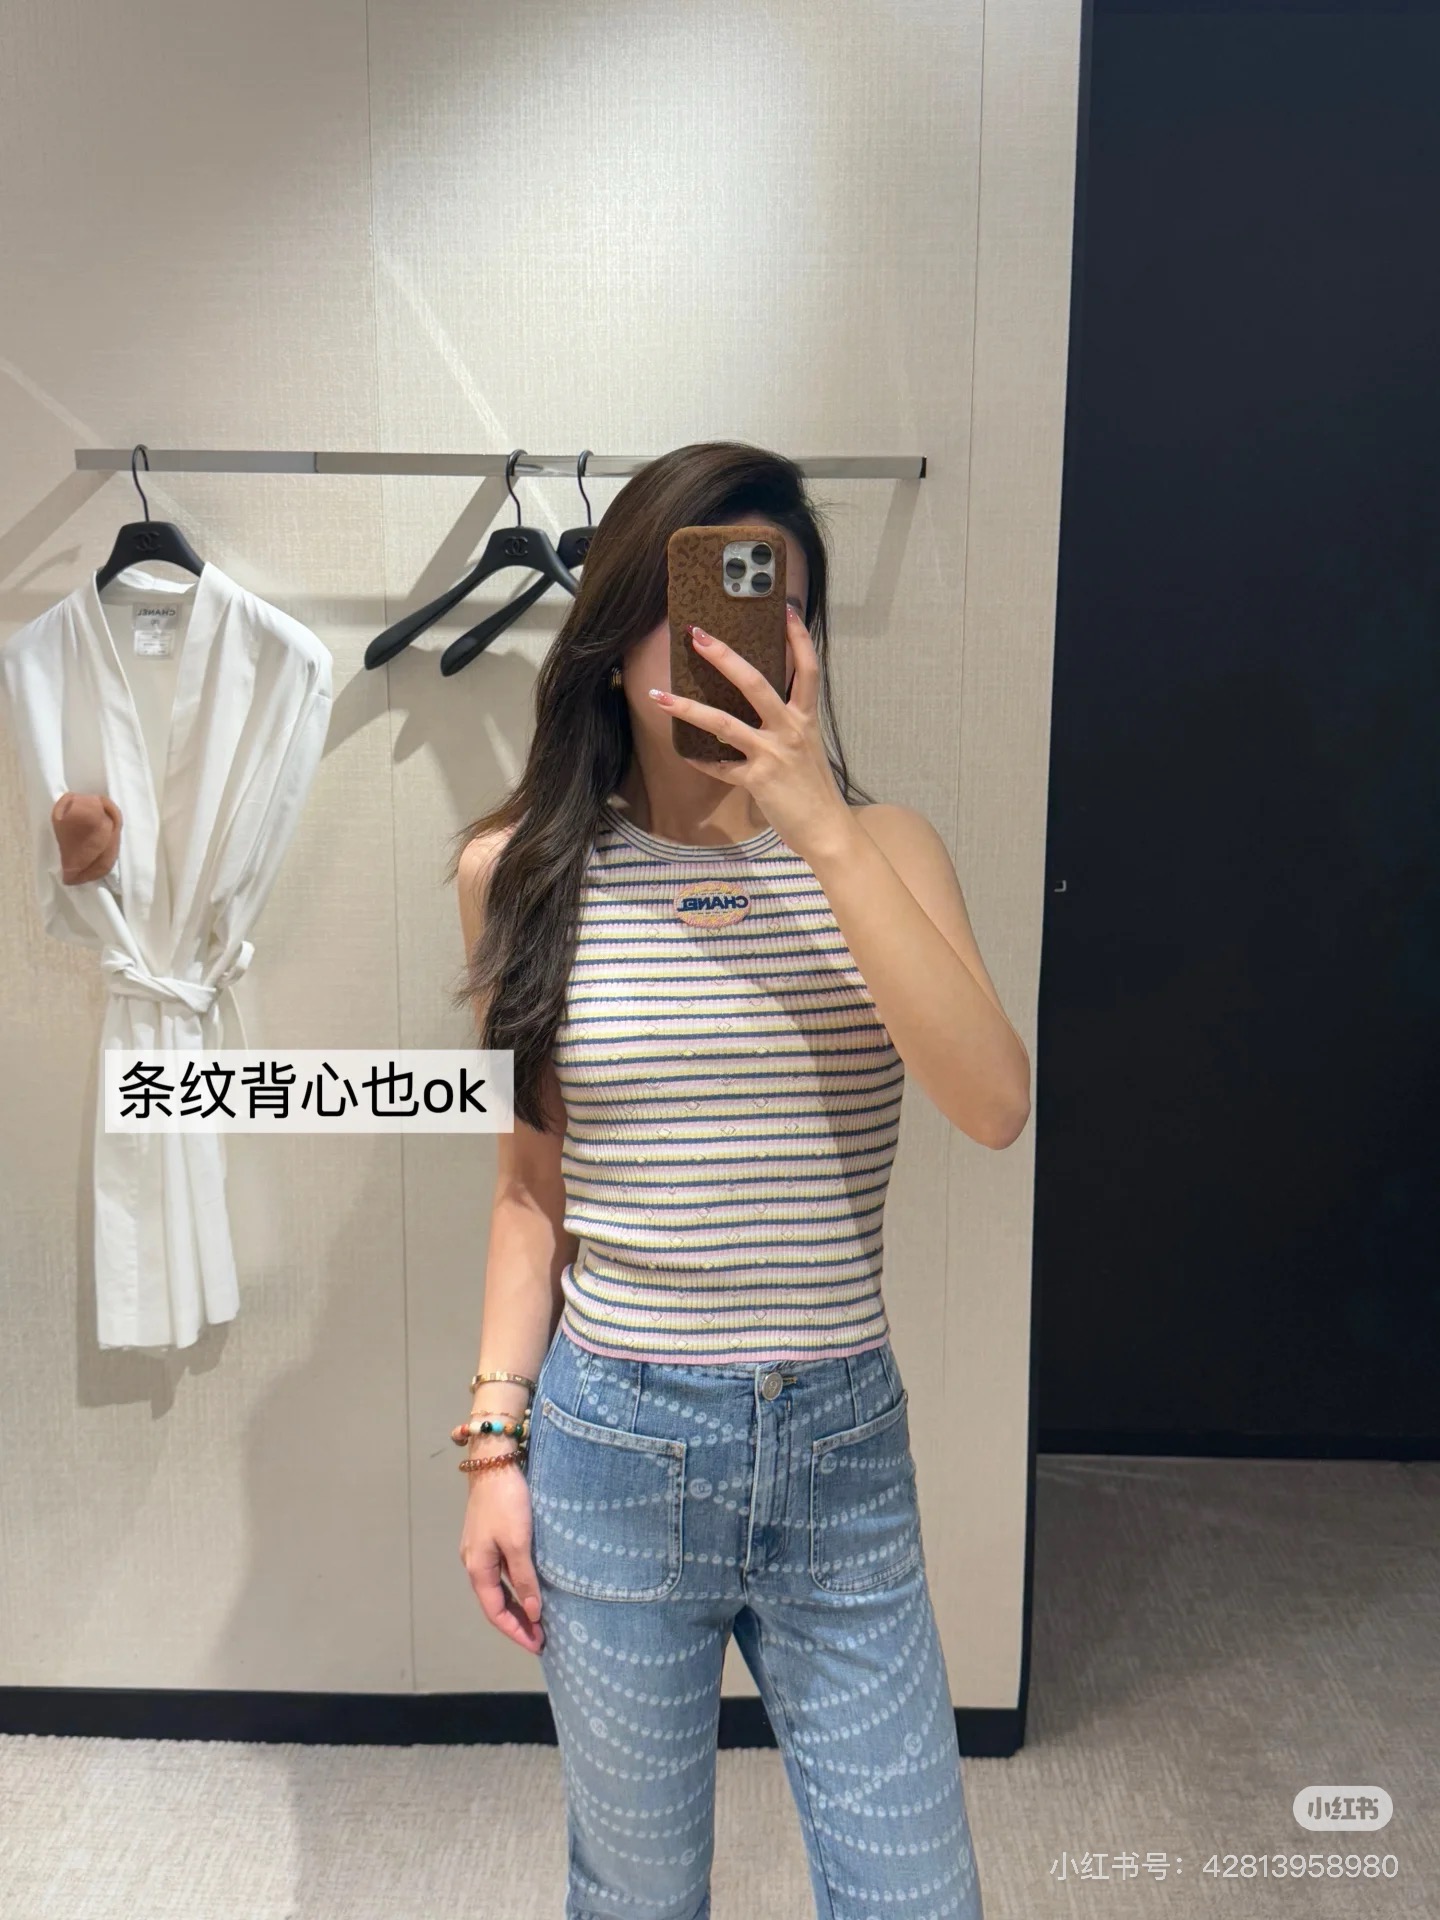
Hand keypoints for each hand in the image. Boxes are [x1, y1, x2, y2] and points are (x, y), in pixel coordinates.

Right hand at [459, 1463, 544, 1653]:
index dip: (516, 1631)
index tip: (538, 1645)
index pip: (495, 1612)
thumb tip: (534, 1613)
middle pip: (495, 1603)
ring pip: (498, 1588)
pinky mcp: (489, 1536)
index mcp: (477, 1567)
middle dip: (517, 1623)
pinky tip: (529, 1587)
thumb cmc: (506, 1501)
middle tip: (541, 1638)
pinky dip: (515, 1586)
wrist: (494, 1460)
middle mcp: (474, 1561)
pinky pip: (501, 1573)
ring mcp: (480, 1549)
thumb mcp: (518, 1542)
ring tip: (538, 1620)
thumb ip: (524, 1578)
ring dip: (517, 1605)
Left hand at [649, 607, 855, 866]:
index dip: (798, 638)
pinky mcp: (757, 780)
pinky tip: (684, 753)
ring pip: (725, 722)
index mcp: (805, 719)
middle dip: (724, 657)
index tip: (786, 610)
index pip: (807, 668)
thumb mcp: (807, 750)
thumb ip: (787, 728)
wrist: (828, 831)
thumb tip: (762, 712)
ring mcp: (773, 754)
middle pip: (755, 682)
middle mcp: (790, 730)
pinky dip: (700, 761)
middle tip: (698, 635)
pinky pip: (720, 767)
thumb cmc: (816, 791)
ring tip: (660, 696)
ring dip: (688, 708)